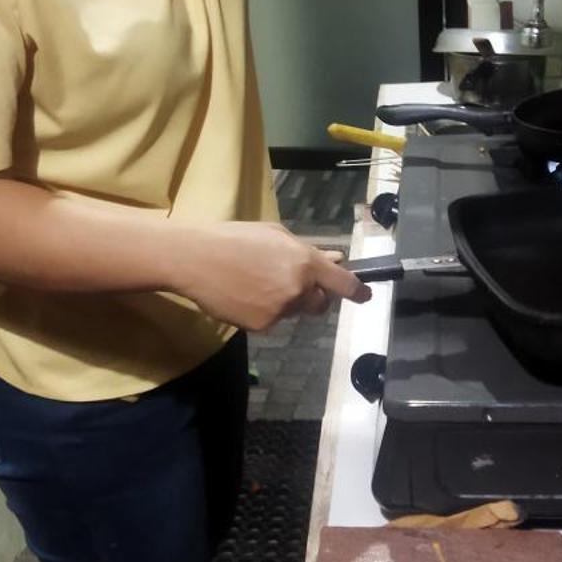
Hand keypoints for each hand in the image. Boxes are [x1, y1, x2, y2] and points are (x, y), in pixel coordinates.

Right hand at [171, 222, 370, 331]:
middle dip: (313, 297)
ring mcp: (280, 310)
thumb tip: (334, 260)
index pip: (343, 283)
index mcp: (305, 262)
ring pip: (293, 311)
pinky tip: (243, 295)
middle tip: (290, 284)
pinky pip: (272, 321)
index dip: (358, 292)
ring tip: (254, 282)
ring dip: (284, 301)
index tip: (364, 296)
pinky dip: (263, 311)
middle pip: (320, 304)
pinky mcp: (262, 326)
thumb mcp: (275, 235)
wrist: (196, 259)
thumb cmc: (235, 238)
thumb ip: (307, 251)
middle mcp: (298, 289)